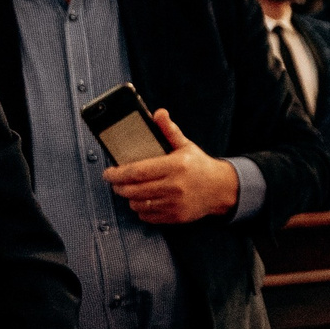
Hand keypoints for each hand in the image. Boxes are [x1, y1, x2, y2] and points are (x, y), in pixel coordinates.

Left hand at [105, 110, 238, 224]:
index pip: (137, 171)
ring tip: (131, 190)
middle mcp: (175, 185)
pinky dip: (141, 209)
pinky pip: (147, 216)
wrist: (221, 188)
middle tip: (115, 182)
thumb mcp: (185, 146)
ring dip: (129, 198)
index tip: (108, 173)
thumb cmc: (199, 166)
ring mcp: (175, 203)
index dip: (117, 174)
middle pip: (133, 190)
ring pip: (138, 204)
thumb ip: (169, 130)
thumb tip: (158, 113)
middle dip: (119, 186)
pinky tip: (145, 201)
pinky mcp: (176, 216)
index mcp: (176, 165)